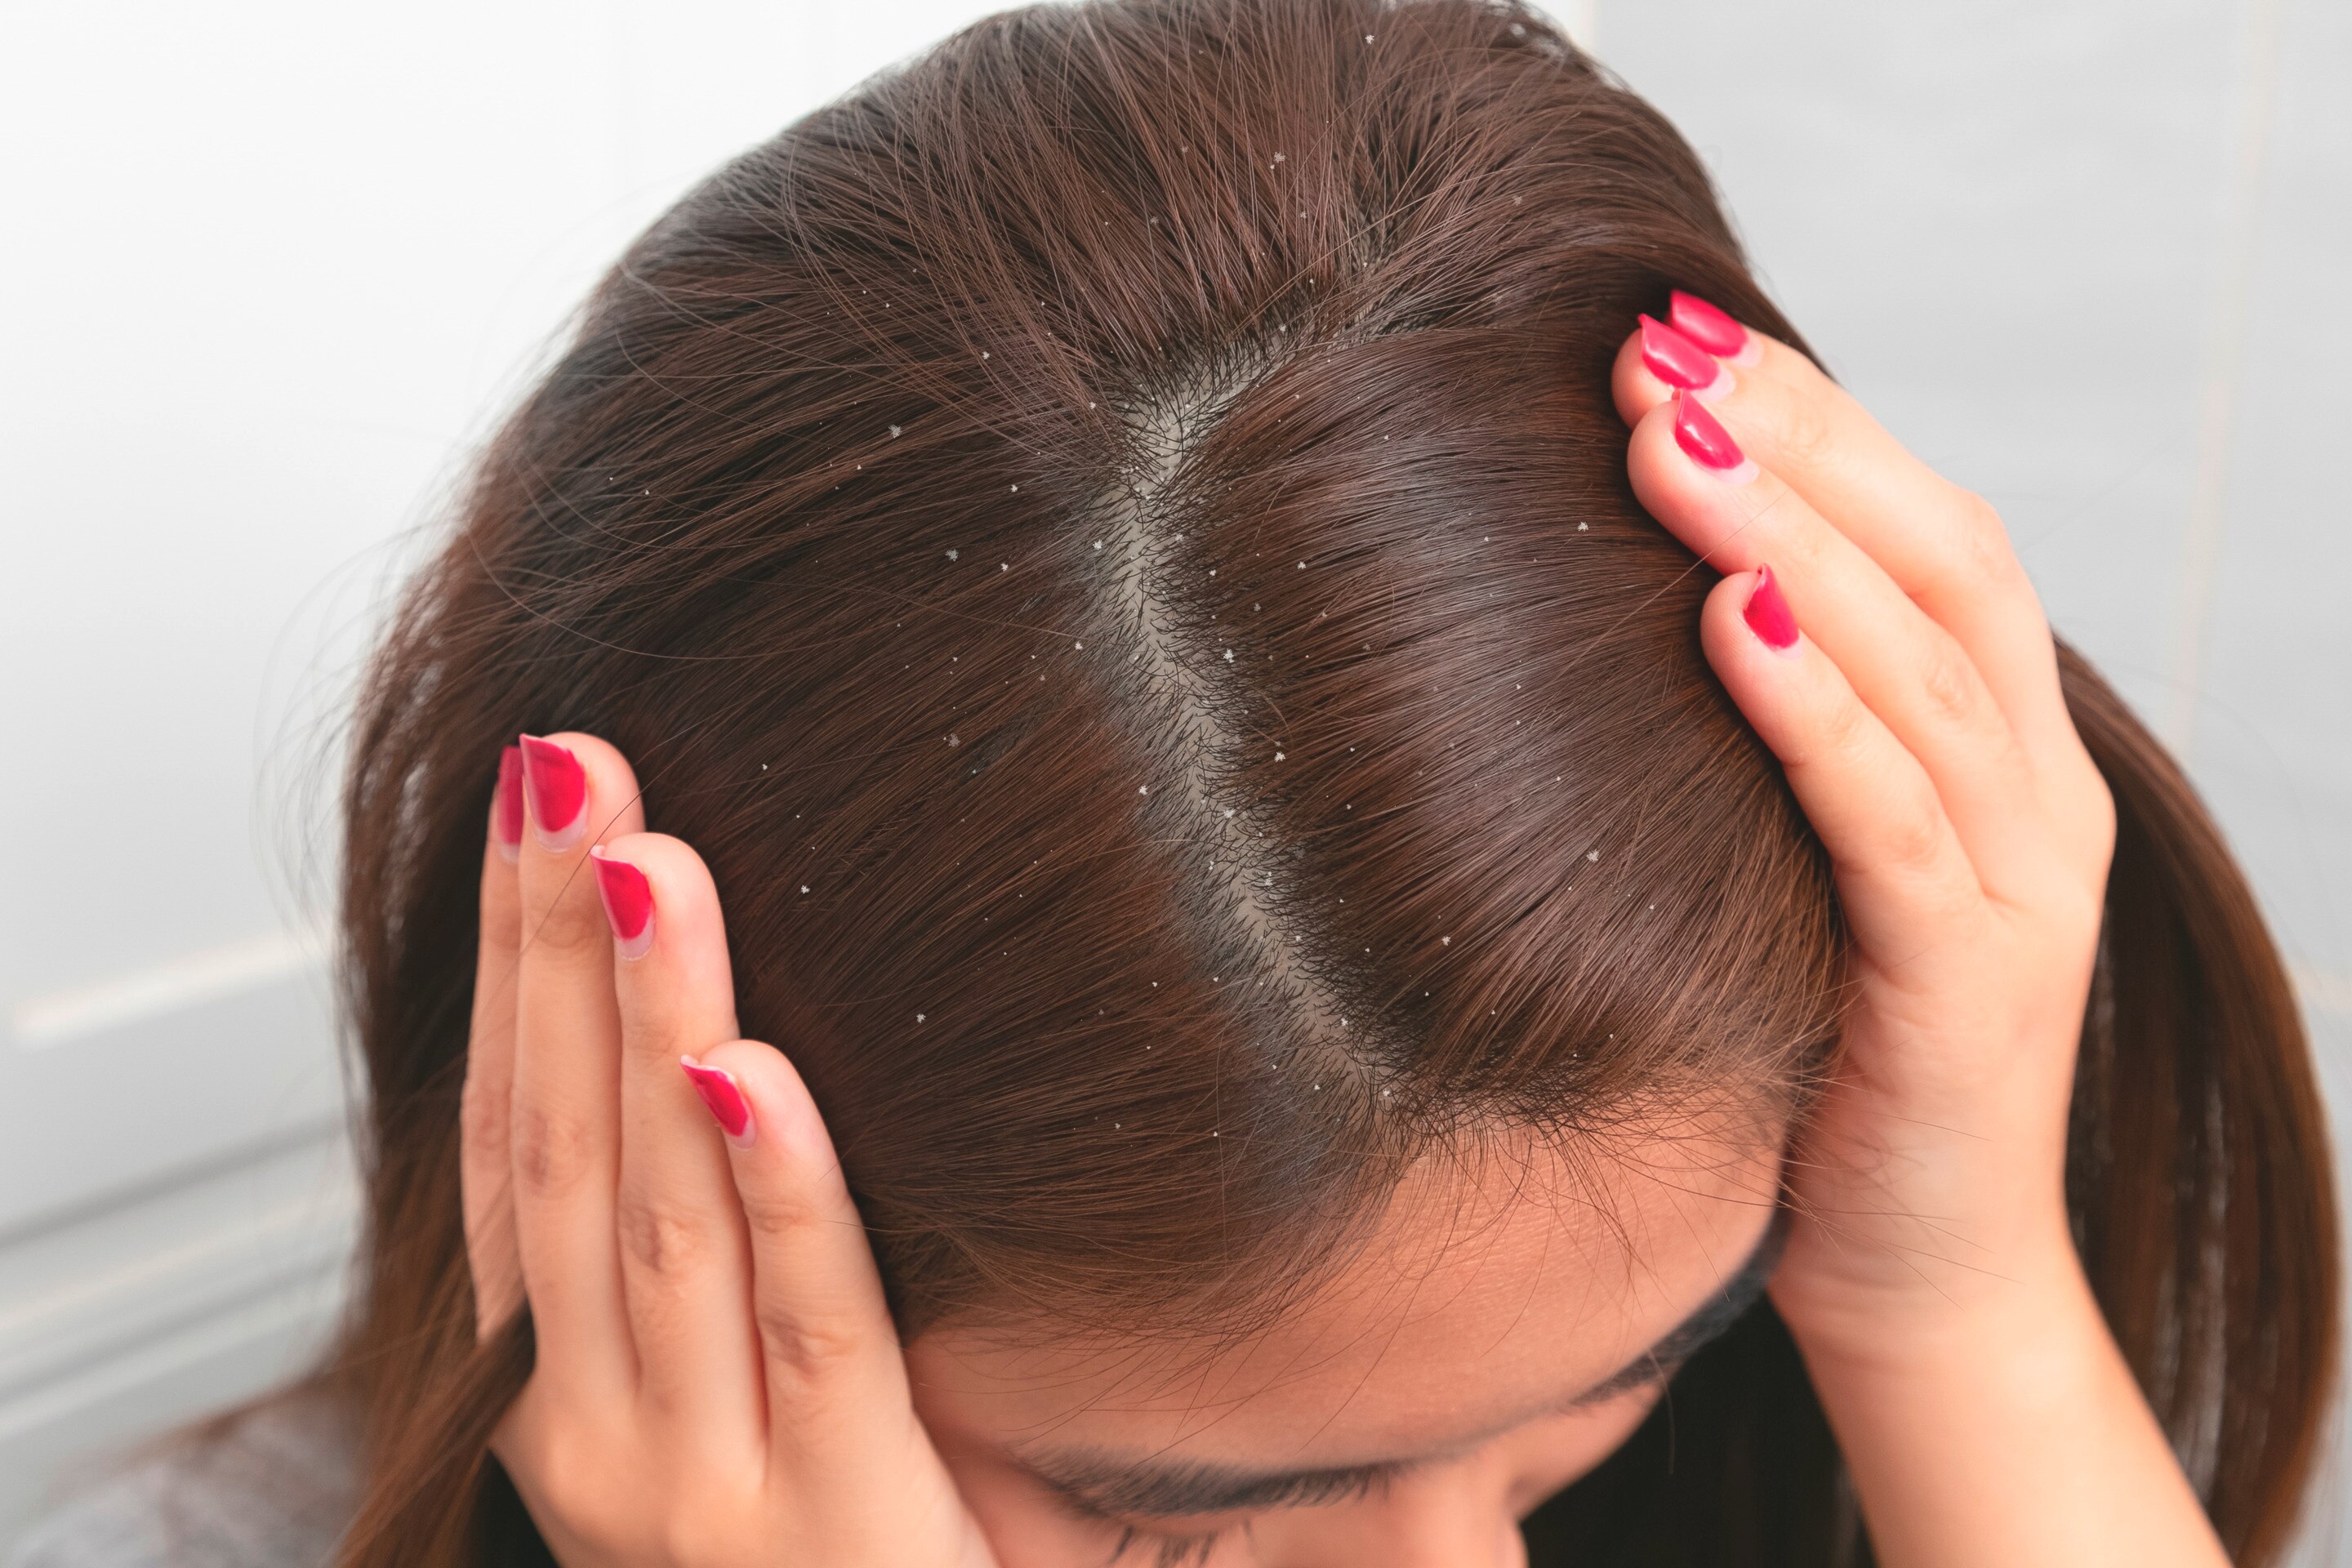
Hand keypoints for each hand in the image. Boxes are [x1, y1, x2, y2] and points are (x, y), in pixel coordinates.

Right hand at [460, 732, 995, 1566]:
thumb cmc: (835, 1550)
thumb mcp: (732, 1388)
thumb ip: (717, 1246)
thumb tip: (729, 1034)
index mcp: (566, 1389)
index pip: (513, 1140)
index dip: (509, 967)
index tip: (534, 802)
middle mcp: (599, 1437)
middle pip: (561, 1151)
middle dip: (555, 949)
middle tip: (570, 765)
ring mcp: (701, 1493)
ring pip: (657, 1222)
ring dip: (646, 1029)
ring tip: (645, 860)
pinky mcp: (840, 1528)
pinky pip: (811, 1335)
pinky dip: (779, 1197)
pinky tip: (751, 1073)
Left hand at [1611, 301, 2220, 1566]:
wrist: (1919, 1281)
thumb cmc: (1833, 1060)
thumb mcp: (1811, 870)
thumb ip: (1784, 743)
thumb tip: (1646, 600)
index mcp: (2005, 758)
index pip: (1932, 540)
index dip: (1817, 424)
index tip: (1674, 338)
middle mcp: (2038, 800)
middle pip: (1940, 565)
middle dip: (1803, 442)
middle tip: (1658, 348)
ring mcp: (2021, 894)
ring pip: (1923, 669)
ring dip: (1793, 538)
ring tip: (1668, 439)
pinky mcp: (1969, 991)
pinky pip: (1895, 824)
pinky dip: (1817, 710)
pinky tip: (1729, 616)